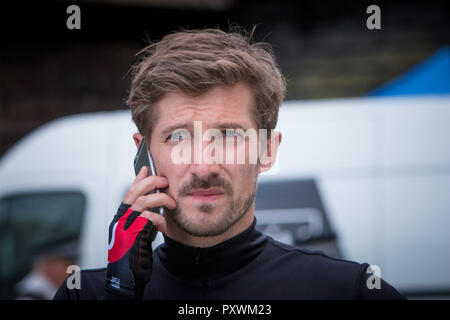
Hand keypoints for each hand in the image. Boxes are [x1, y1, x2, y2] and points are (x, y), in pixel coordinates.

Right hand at [104, 167, 175, 298]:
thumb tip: (152, 210)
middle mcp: (120, 221)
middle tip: (164, 182)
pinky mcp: (132, 234)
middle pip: (134, 192)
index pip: (129, 193)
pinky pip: (148, 217)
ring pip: (142, 201)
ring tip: (171, 203)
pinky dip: (158, 217)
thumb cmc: (132, 258)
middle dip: (151, 183)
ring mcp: (125, 227)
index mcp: (120, 219)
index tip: (147, 169)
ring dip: (160, 198)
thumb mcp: (137, 235)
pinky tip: (163, 222)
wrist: (125, 278)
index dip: (138, 179)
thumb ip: (141, 221)